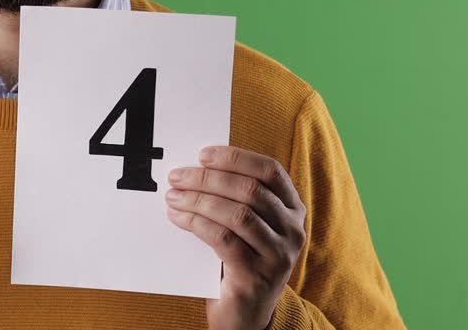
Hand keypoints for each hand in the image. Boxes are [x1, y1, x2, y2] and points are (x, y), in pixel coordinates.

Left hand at [165, 146, 306, 329]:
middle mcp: (293, 230)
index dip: (236, 157)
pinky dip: (197, 224)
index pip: (270, 170)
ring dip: (199, 200)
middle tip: (177, 177)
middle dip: (208, 179)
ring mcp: (278, 256)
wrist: (245, 316)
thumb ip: (236, 198)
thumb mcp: (249, 227)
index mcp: (293, 209)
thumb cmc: (242, 261)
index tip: (203, 154)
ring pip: (238, 214)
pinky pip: (224, 240)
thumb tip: (198, 167)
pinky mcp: (256, 277)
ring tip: (174, 197)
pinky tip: (179, 219)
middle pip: (250, 190)